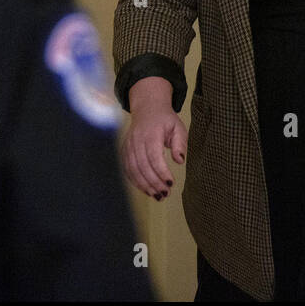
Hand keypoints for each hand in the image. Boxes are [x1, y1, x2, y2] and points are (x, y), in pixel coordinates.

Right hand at [121, 78, 186, 199]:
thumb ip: (180, 143)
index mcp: (150, 134)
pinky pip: (127, 169)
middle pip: (143, 166)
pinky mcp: (124, 151)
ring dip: (145, 186)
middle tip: (166, 194)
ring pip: (133, 170)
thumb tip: (180, 160)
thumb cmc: (165, 120)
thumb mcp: (178, 127)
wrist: (147, 109)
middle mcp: (136, 140)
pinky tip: (147, 190)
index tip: (171, 183)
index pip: (154, 156)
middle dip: (154, 183)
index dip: (161, 172)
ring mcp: (128, 146)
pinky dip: (136, 182)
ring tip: (158, 196)